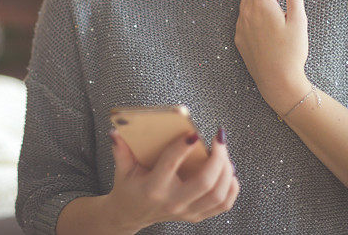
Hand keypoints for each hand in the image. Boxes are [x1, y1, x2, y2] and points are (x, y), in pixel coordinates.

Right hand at [105, 128, 238, 228]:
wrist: (130, 214)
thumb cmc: (128, 186)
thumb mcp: (122, 168)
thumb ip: (120, 149)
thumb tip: (116, 131)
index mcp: (153, 188)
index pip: (171, 165)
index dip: (183, 147)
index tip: (194, 132)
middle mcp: (172, 202)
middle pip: (204, 182)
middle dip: (218, 158)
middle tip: (219, 138)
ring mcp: (186, 212)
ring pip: (217, 194)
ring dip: (226, 171)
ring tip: (224, 152)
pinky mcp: (195, 216)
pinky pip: (222, 205)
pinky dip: (231, 188)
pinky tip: (229, 171)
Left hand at [234, 0, 308, 108]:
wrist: (277, 82)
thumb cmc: (292, 52)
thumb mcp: (298, 20)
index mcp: (261, 5)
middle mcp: (246, 13)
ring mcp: (241, 26)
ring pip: (248, 0)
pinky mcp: (239, 38)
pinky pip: (245, 15)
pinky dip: (255, 7)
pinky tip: (270, 13)